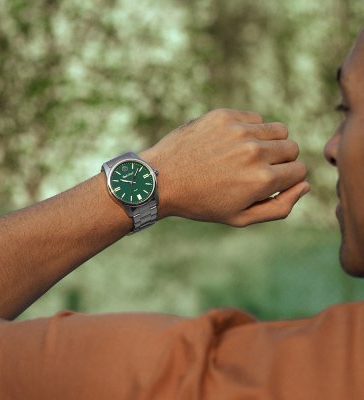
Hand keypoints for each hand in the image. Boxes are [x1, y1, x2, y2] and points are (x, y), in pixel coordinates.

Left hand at [140, 109, 309, 226]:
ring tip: (246, 155)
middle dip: (280, 160)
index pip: (300, 171)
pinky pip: (255, 118)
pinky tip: (230, 143)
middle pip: (292, 148)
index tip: (268, 182)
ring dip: (269, 142)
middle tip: (254, 170)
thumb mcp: (240, 218)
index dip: (286, 179)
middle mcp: (255, 151)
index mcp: (262, 180)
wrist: (162, 179)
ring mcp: (239, 130)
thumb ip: (279, 207)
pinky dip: (250, 129)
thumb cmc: (201, 202)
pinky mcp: (224, 115)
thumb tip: (305, 185)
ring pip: (278, 129)